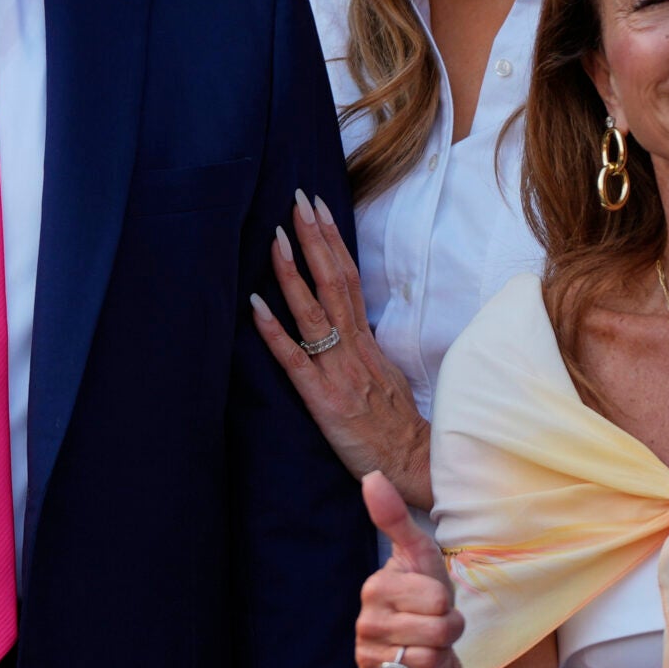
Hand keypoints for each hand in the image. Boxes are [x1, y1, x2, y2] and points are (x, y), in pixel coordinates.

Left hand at [249, 189, 428, 508]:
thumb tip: (346, 317)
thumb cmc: (396, 427)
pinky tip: (254, 305)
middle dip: (315, 238)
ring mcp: (339, 372)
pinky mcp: (323, 400)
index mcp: (367, 342)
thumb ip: (364, 346)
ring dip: (293, 272)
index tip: (319, 207)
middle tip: (298, 199)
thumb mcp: (385, 375)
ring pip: (314, 312)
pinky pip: (294, 361)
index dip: (333, 242)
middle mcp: (354, 349)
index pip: (349, 279)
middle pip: (335, 282)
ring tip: (275, 236)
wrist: (415, 468)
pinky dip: (273, 331)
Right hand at [356, 471, 465, 667]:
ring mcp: (365, 655)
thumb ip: (395, 517)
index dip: (447, 603)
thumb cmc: (424, 596)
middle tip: (433, 625)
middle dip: (448, 631)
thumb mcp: (420, 556)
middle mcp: (364, 622)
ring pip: (428, 660)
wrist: (423, 647)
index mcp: (374, 587)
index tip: (434, 601)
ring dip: (438, 656)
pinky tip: (412, 667)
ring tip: (425, 645)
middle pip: (438, 630)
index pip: (437, 598)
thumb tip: (371, 476)